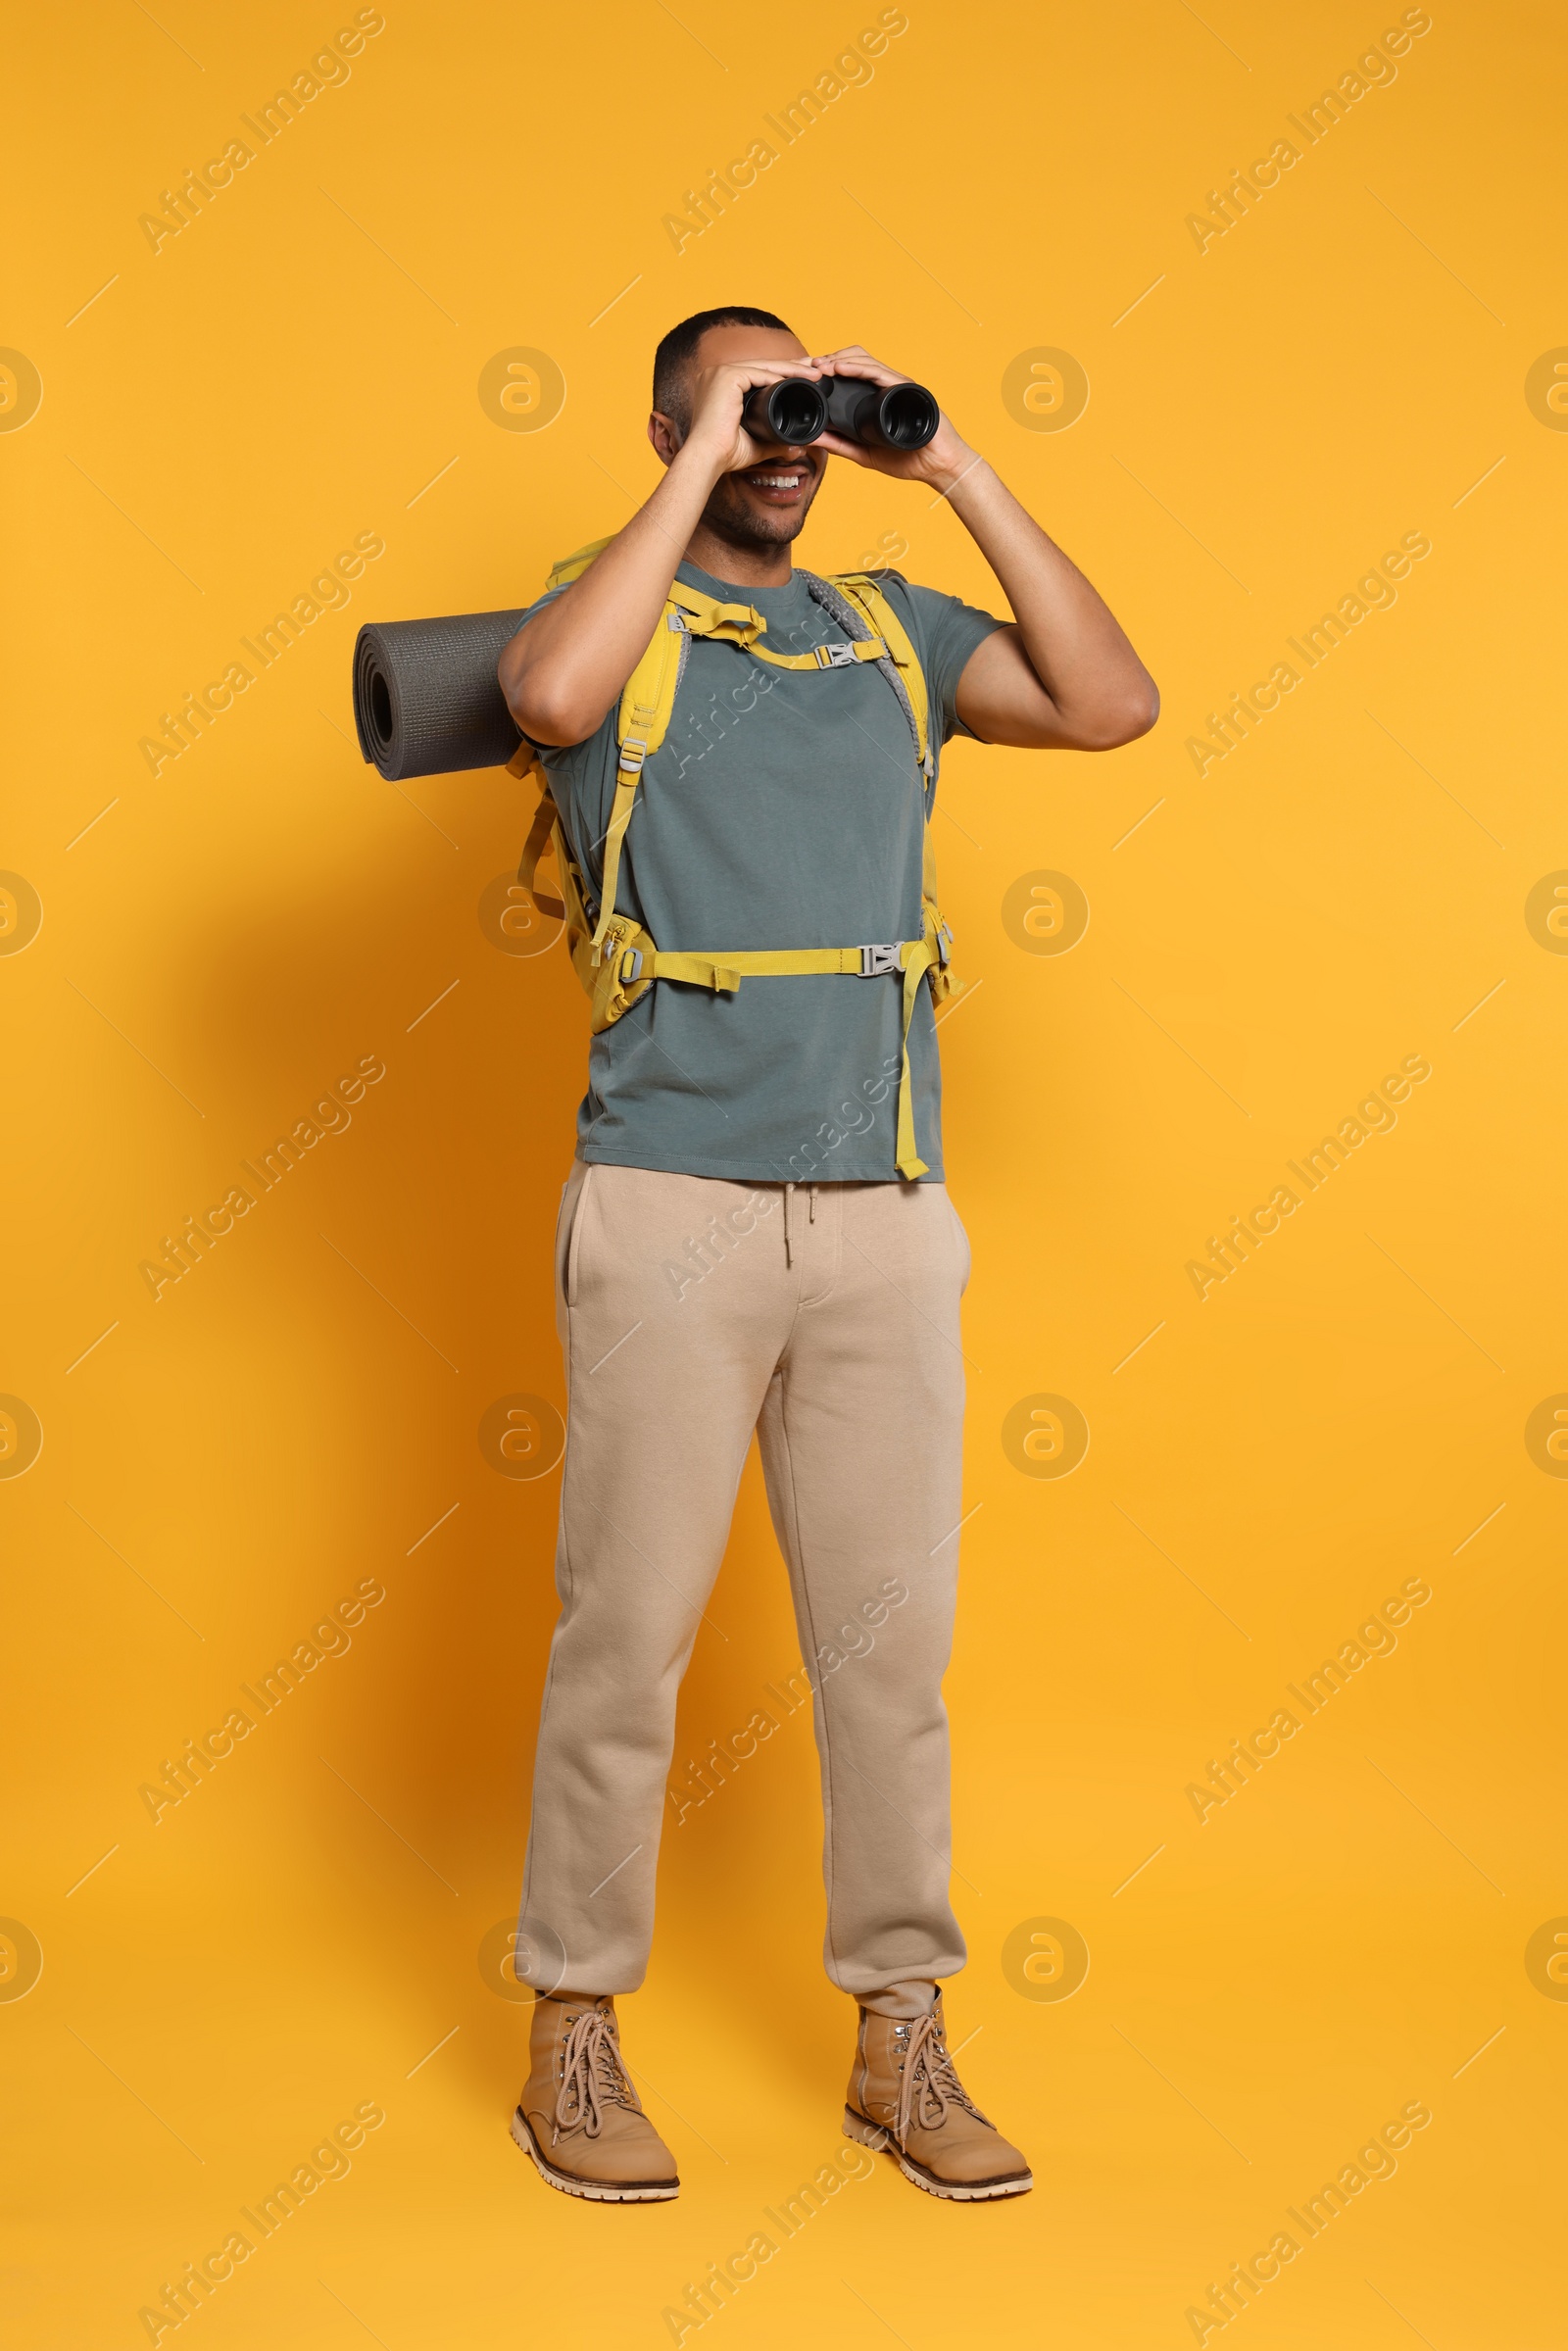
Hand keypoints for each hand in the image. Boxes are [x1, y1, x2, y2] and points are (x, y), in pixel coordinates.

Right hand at [674, 355, 826, 481]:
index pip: (757, 374)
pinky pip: (759, 372)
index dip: (783, 374)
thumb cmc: (724, 455)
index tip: (806, 379)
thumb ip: (774, 443)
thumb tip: (796, 449)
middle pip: (762, 367)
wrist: (707, 459)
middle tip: (816, 370)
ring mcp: (719, 372)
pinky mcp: (725, 376)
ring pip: (764, 366)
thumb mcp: (755, 444)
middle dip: (792, 367)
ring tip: (815, 373)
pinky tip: (798, 379)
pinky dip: (779, 376)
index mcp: (720, 386)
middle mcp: (717, 374)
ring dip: (791, 369)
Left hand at [805, 345, 977, 489]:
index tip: (805, 375)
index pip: (849, 374)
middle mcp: (886, 386)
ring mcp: (897, 385)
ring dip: (838, 360)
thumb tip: (813, 437)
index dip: (827, 370)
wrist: (939, 467)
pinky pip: (879, 372)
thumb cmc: (908, 460)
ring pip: (864, 361)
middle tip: (806, 368)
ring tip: (818, 366)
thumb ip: (840, 445)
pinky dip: (858, 368)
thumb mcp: (864, 454)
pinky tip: (840, 368)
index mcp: (876, 397)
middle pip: (854, 361)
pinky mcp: (906, 389)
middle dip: (828, 361)